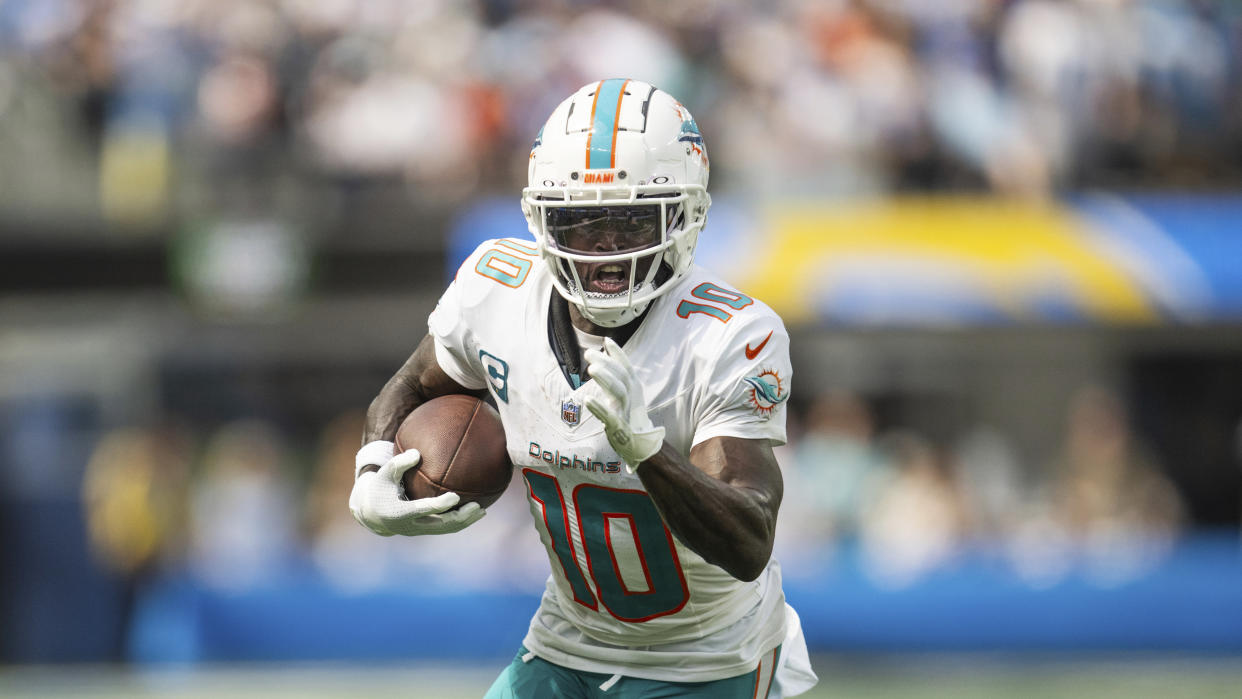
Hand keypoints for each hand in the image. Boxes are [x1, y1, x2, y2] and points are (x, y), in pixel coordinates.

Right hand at [349, 448, 484, 535]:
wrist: (372, 514)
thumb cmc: (380, 488)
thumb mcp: (384, 474)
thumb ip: (399, 463)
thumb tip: (417, 453)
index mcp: (398, 512)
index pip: (421, 509)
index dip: (438, 505)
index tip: (455, 497)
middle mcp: (410, 526)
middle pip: (439, 525)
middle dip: (459, 517)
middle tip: (477, 506)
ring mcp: (419, 530)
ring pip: (445, 529)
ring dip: (464, 522)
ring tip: (482, 511)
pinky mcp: (424, 531)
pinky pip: (445, 528)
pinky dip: (459, 522)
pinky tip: (474, 512)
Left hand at [584, 337, 664, 471]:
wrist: (642, 444)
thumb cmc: (630, 415)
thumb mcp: (627, 392)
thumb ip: (616, 373)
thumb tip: (607, 349)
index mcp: (633, 387)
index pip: (626, 367)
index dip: (618, 353)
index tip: (606, 340)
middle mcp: (631, 396)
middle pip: (621, 376)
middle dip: (606, 363)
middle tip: (589, 353)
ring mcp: (626, 411)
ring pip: (619, 392)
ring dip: (606, 380)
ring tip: (592, 369)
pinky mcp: (619, 426)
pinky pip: (609, 416)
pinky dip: (599, 408)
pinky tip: (588, 400)